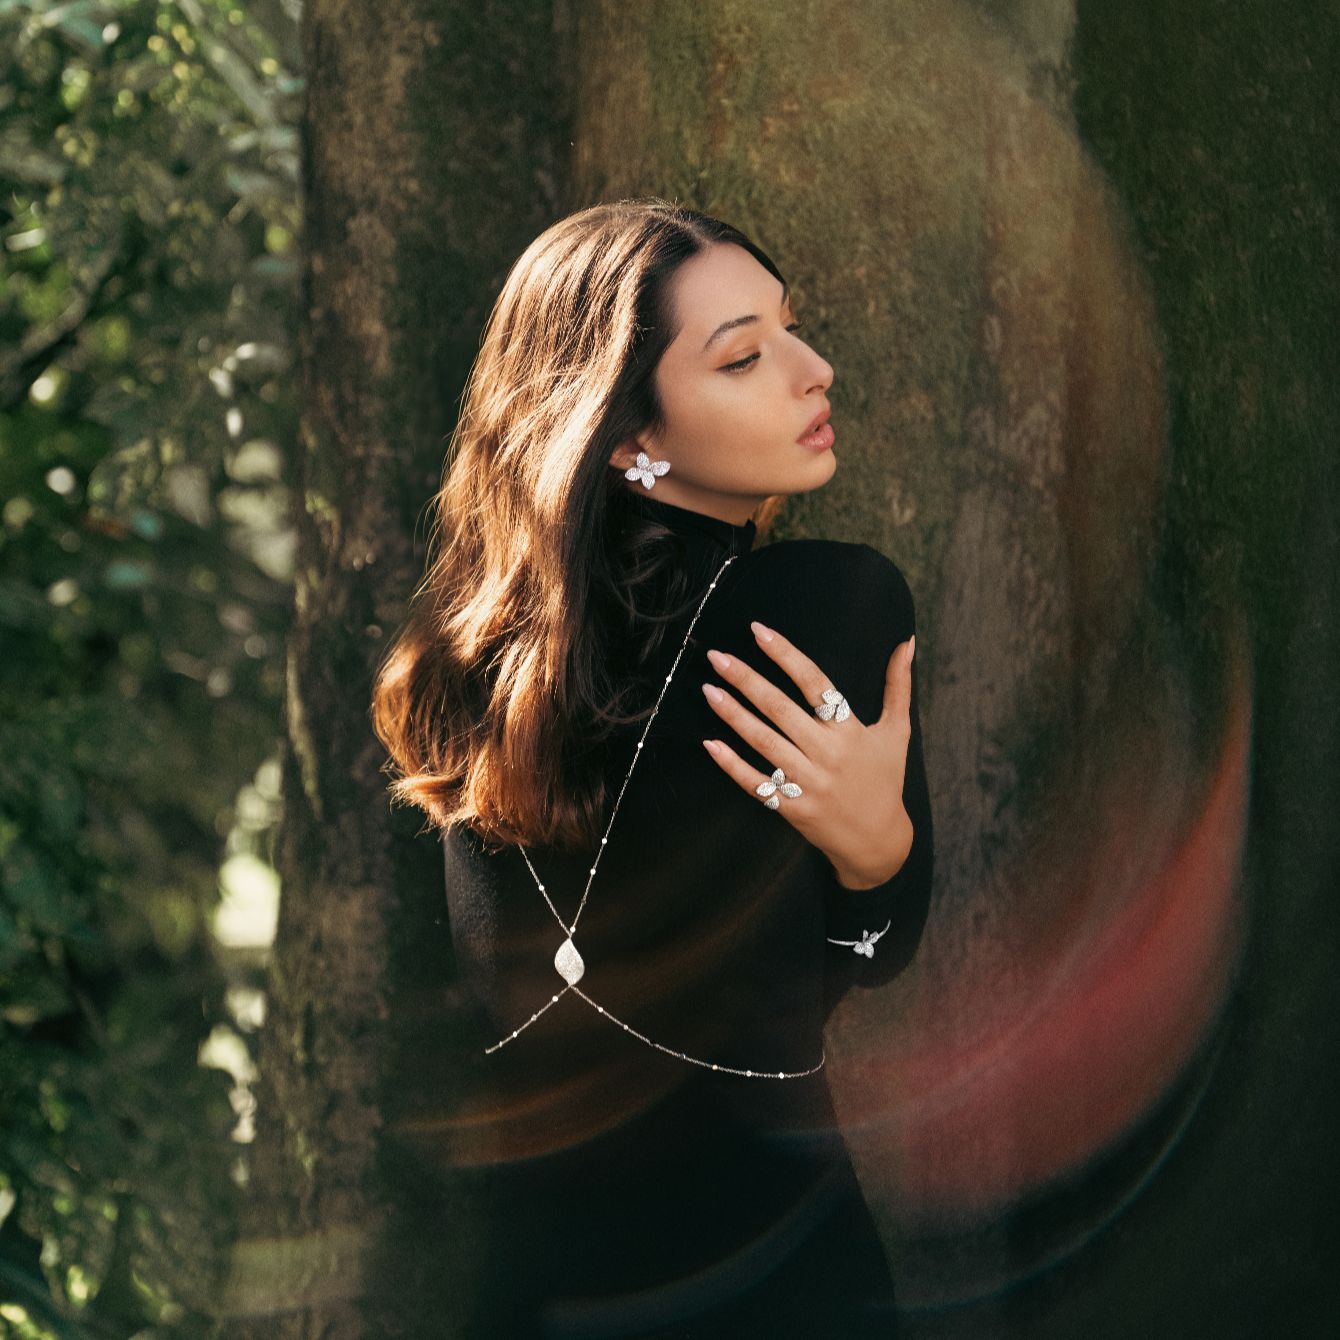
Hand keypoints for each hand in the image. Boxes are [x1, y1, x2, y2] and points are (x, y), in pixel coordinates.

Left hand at [700, 622, 915, 888]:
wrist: (878, 841)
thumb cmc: (885, 779)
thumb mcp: (897, 731)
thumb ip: (898, 685)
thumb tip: (907, 642)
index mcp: (850, 731)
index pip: (814, 683)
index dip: (786, 655)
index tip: (758, 631)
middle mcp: (827, 754)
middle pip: (780, 709)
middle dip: (746, 679)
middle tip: (717, 657)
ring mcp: (808, 783)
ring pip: (764, 742)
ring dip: (733, 715)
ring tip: (709, 689)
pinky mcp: (792, 807)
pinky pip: (756, 782)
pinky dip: (732, 764)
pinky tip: (710, 743)